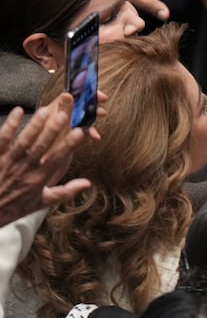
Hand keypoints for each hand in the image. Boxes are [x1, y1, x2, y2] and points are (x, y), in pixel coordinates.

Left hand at [0, 94, 90, 225]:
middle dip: (54, 130)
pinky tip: (18, 111)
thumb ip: (66, 191)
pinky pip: (3, 139)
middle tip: (64, 115)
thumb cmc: (14, 207)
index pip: (58, 158)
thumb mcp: (42, 202)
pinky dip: (10, 125)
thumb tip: (87, 183)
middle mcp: (26, 169)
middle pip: (42, 146)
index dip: (69, 145)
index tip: (80, 132)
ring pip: (24, 141)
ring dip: (35, 125)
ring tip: (45, 110)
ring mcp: (10, 162)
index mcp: (39, 178)